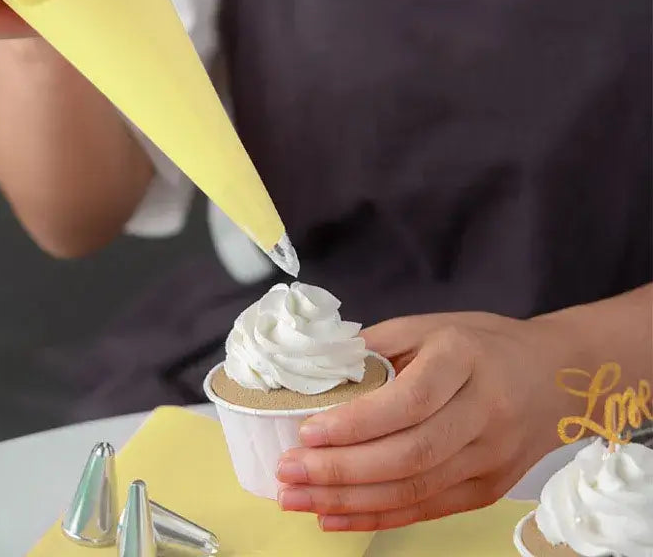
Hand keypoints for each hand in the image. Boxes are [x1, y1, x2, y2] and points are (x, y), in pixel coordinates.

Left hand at [276, 312, 569, 530]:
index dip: (356, 422)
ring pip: (414, 490)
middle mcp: (483, 413)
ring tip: (297, 499)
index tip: (307, 431)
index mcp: (464, 360)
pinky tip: (335, 516)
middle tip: (287, 473)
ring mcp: (490, 458)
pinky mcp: (488, 489)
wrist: (555, 376)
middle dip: (340, 470)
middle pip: (408, 454)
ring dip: (349, 500)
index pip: (408, 401)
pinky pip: (428, 509)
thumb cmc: (480, 343)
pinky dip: (378, 516)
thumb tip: (316, 373)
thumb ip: (375, 346)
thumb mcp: (428, 326)